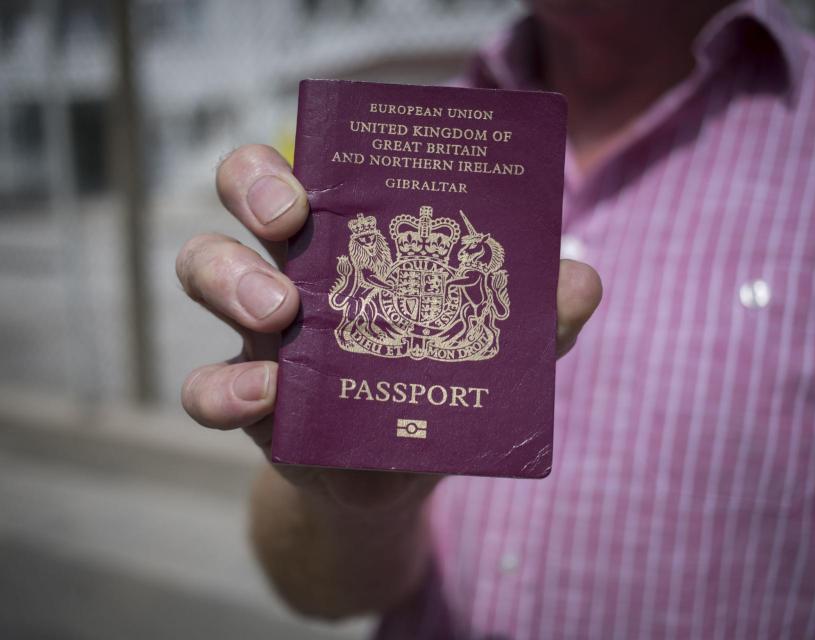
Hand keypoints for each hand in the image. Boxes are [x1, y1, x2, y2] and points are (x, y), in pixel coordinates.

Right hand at [176, 144, 600, 511]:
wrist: (396, 472)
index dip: (296, 157)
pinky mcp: (249, 401)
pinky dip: (222, 390)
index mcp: (348, 240)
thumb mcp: (495, 348)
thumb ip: (536, 317)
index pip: (306, 170)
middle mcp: (294, 267)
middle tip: (290, 220)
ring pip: (202, 268)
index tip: (318, 179)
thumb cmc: (438, 383)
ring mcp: (260, 332)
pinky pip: (202, 388)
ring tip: (279, 313)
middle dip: (253, 187)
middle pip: (238, 195)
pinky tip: (265, 399)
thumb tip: (581, 280)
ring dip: (231, 278)